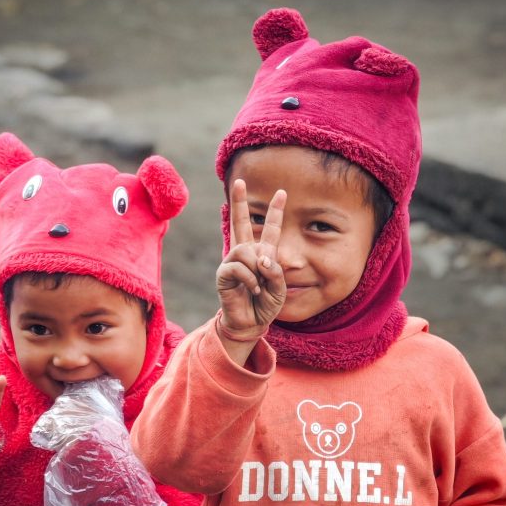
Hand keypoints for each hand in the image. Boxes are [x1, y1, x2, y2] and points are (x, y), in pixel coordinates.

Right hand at [216, 179, 286, 352]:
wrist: (250, 323)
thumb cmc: (265, 305)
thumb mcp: (279, 287)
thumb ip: (275, 271)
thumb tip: (261, 258)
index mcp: (262, 253)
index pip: (269, 229)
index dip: (275, 211)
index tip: (282, 192)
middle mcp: (245, 253)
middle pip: (240, 222)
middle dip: (239, 202)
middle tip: (238, 182)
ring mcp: (232, 262)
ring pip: (245, 249)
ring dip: (256, 268)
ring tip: (259, 285)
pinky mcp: (224, 274)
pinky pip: (238, 267)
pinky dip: (250, 279)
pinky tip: (253, 289)